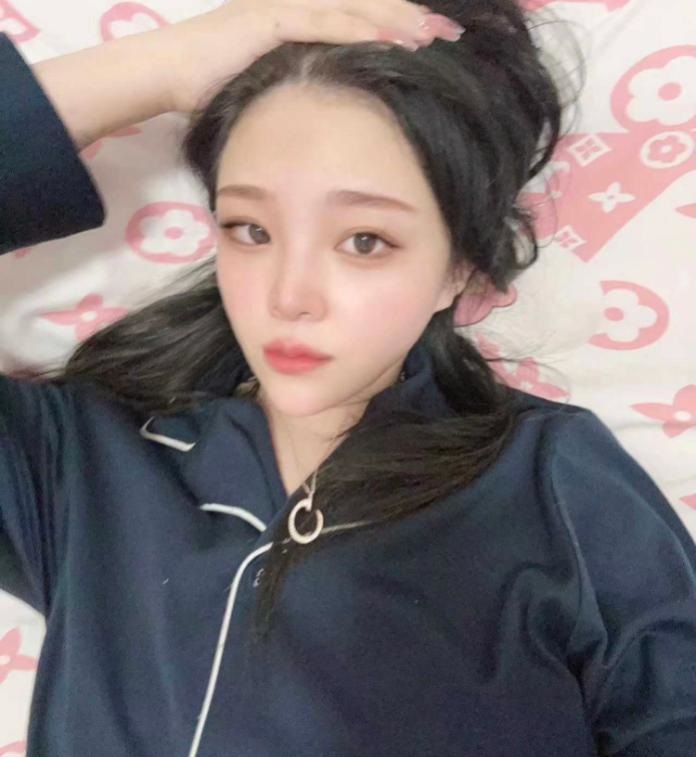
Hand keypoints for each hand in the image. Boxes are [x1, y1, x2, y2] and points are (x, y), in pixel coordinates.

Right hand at [157, 0, 461, 112]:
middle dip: (411, 17)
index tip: (432, 40)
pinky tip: (395, 40)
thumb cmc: (212, 83)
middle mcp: (297, 2)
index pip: (358, 14)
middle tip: (451, 33)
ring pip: (354, 7)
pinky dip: (364, 29)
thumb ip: (300, 82)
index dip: (397, 23)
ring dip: (397, 20)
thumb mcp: (269, 81)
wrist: (168, 72)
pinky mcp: (272, 18)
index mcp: (300, 15)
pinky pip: (328, 22)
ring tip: (434, 35)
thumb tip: (325, 104)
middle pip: (366, 3)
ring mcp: (284, 5)